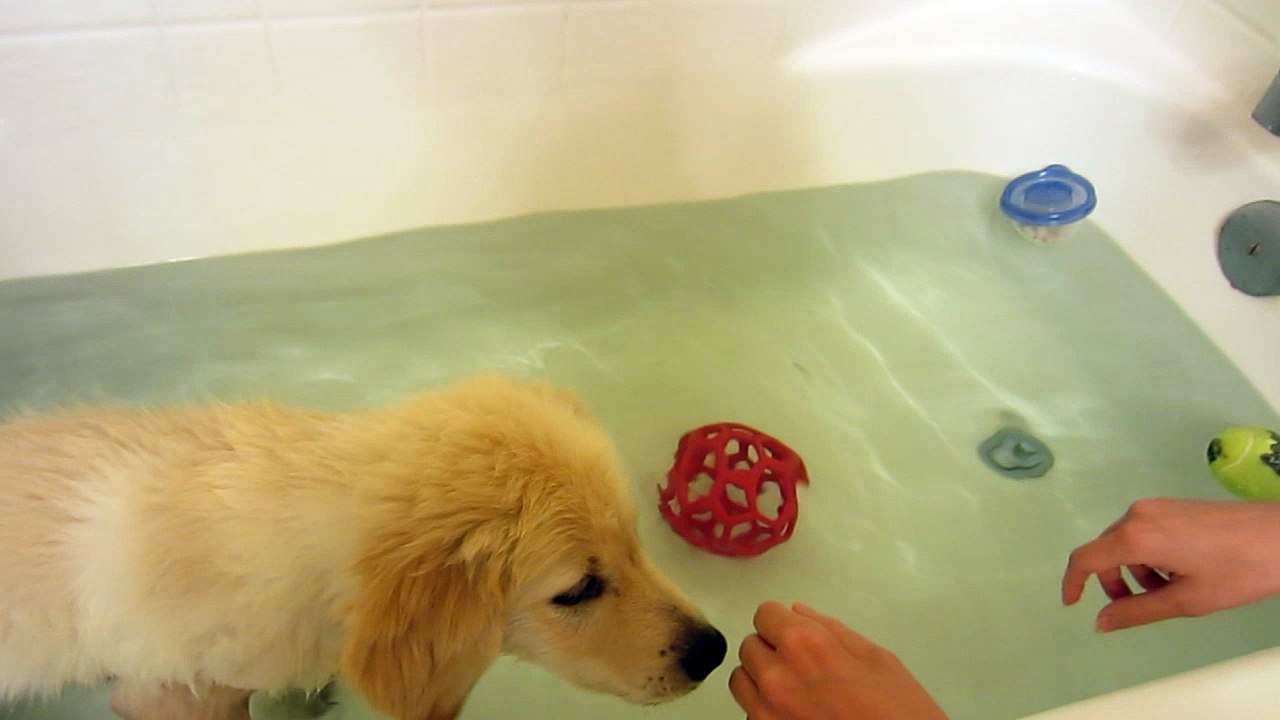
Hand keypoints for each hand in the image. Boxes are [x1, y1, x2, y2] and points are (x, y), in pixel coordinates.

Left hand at [729, 601, 947, 719]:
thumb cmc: (900, 715)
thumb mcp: (877, 658)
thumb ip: (831, 630)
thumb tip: (801, 613)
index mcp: (806, 646)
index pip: (764, 614)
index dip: (781, 621)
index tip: (791, 630)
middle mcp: (779, 678)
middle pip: (750, 646)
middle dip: (772, 649)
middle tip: (801, 663)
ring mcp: (768, 713)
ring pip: (742, 681)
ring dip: (761, 679)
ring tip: (795, 688)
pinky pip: (751, 713)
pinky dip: (766, 710)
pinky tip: (797, 712)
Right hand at [1062, 497, 1279, 630]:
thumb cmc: (1238, 571)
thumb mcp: (1187, 600)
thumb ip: (1137, 612)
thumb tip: (1100, 622)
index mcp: (1135, 538)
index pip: (1085, 558)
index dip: (1072, 582)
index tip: (1073, 605)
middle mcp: (1136, 515)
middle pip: (1104, 550)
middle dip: (1111, 581)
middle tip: (1136, 607)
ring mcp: (1155, 506)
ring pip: (1124, 542)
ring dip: (1133, 570)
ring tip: (1168, 591)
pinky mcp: (1171, 504)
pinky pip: (1142, 531)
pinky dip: (1147, 555)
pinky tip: (1178, 570)